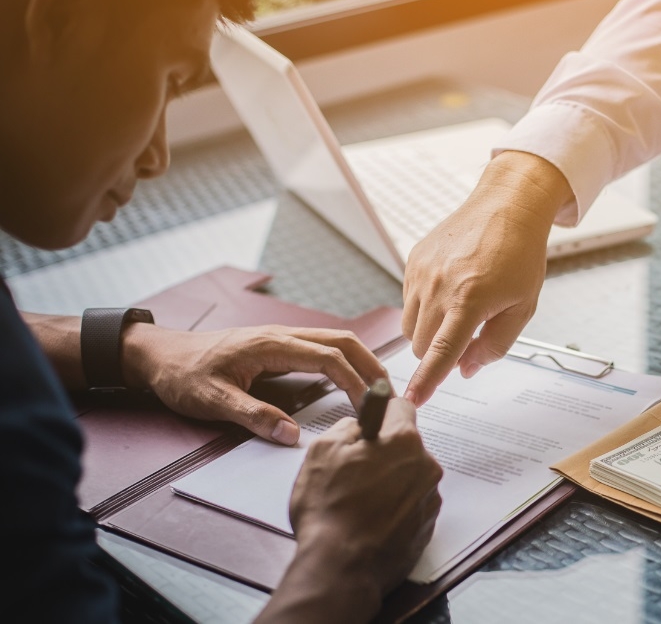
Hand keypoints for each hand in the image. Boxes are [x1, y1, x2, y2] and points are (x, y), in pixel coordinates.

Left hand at [123, 325, 387, 444]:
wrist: (160, 356)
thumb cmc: (183, 376)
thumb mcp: (212, 401)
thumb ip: (254, 417)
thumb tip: (292, 436)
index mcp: (271, 344)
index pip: (329, 358)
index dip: (355, 382)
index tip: (370, 407)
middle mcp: (283, 335)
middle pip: (343, 341)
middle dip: (371, 366)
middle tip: (390, 396)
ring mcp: (283, 337)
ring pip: (336, 341)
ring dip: (362, 361)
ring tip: (379, 389)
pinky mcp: (280, 345)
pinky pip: (323, 347)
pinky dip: (346, 361)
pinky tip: (351, 381)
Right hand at [257, 399, 442, 622]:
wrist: (340, 568)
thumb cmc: (329, 509)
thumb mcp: (322, 452)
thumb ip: (346, 427)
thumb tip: (359, 426)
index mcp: (403, 441)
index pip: (401, 407)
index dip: (380, 414)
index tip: (368, 426)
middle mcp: (426, 466)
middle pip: (407, 446)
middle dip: (384, 453)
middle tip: (354, 472)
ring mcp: (430, 498)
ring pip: (410, 476)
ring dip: (391, 482)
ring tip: (360, 503)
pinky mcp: (427, 526)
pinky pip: (412, 505)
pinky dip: (395, 508)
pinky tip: (371, 521)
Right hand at [401, 151, 572, 405]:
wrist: (507, 207)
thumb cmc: (520, 255)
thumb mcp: (521, 307)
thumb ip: (494, 344)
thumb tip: (466, 369)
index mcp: (469, 300)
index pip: (441, 352)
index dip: (427, 380)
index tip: (414, 399)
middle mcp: (439, 285)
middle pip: (420, 345)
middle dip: (438, 352)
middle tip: (467, 336)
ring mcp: (422, 272)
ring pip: (409, 326)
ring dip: (428, 331)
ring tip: (460, 310)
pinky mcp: (413, 260)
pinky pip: (408, 300)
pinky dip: (425, 307)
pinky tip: (451, 289)